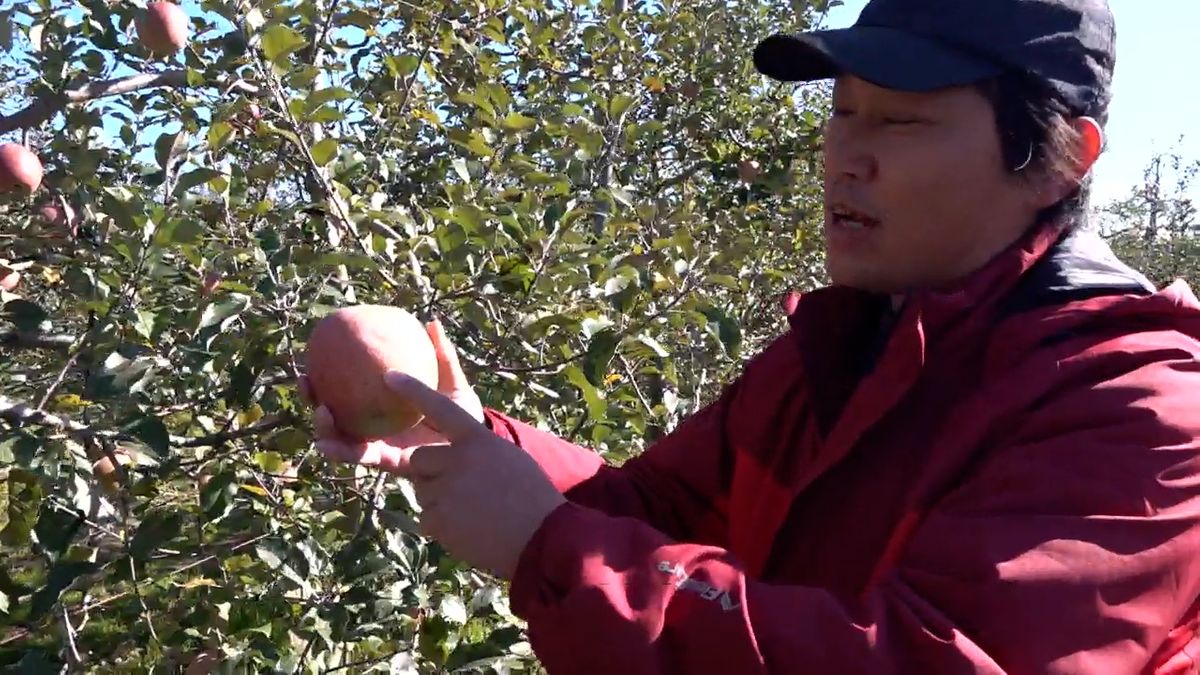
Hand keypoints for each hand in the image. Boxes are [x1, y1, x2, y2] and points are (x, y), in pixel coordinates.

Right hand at [300, 318, 483, 473]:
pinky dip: (341, 453)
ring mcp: (379, 443)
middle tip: (306, 380)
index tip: (315, 353)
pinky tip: (326, 448)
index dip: (330, 371)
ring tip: (320, 413)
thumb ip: (442, 357)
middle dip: (315, 397)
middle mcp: (376, 423)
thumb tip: (431, 322)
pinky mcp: (386, 463)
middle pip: (337, 410)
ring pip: (342, 436)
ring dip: (325, 427)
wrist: (477, 449)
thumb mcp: (452, 383)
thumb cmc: (462, 414)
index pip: (351, 385)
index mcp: (385, 402)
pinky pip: (360, 457)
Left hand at [386, 370, 566, 578]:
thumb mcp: (507, 457)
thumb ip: (476, 450)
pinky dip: (443, 527)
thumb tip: (451, 454)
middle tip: (464, 492)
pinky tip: (471, 531)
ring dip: (440, 503)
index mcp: (478, 439)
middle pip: (420, 460)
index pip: (439, 408)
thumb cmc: (531, 495)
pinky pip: (427, 519)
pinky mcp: (437, 519)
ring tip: (475, 514)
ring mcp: (445, 489)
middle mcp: (457, 459)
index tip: (389, 377)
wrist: (543, 537)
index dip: (414, 391)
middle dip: (432, 474)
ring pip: (423, 492)